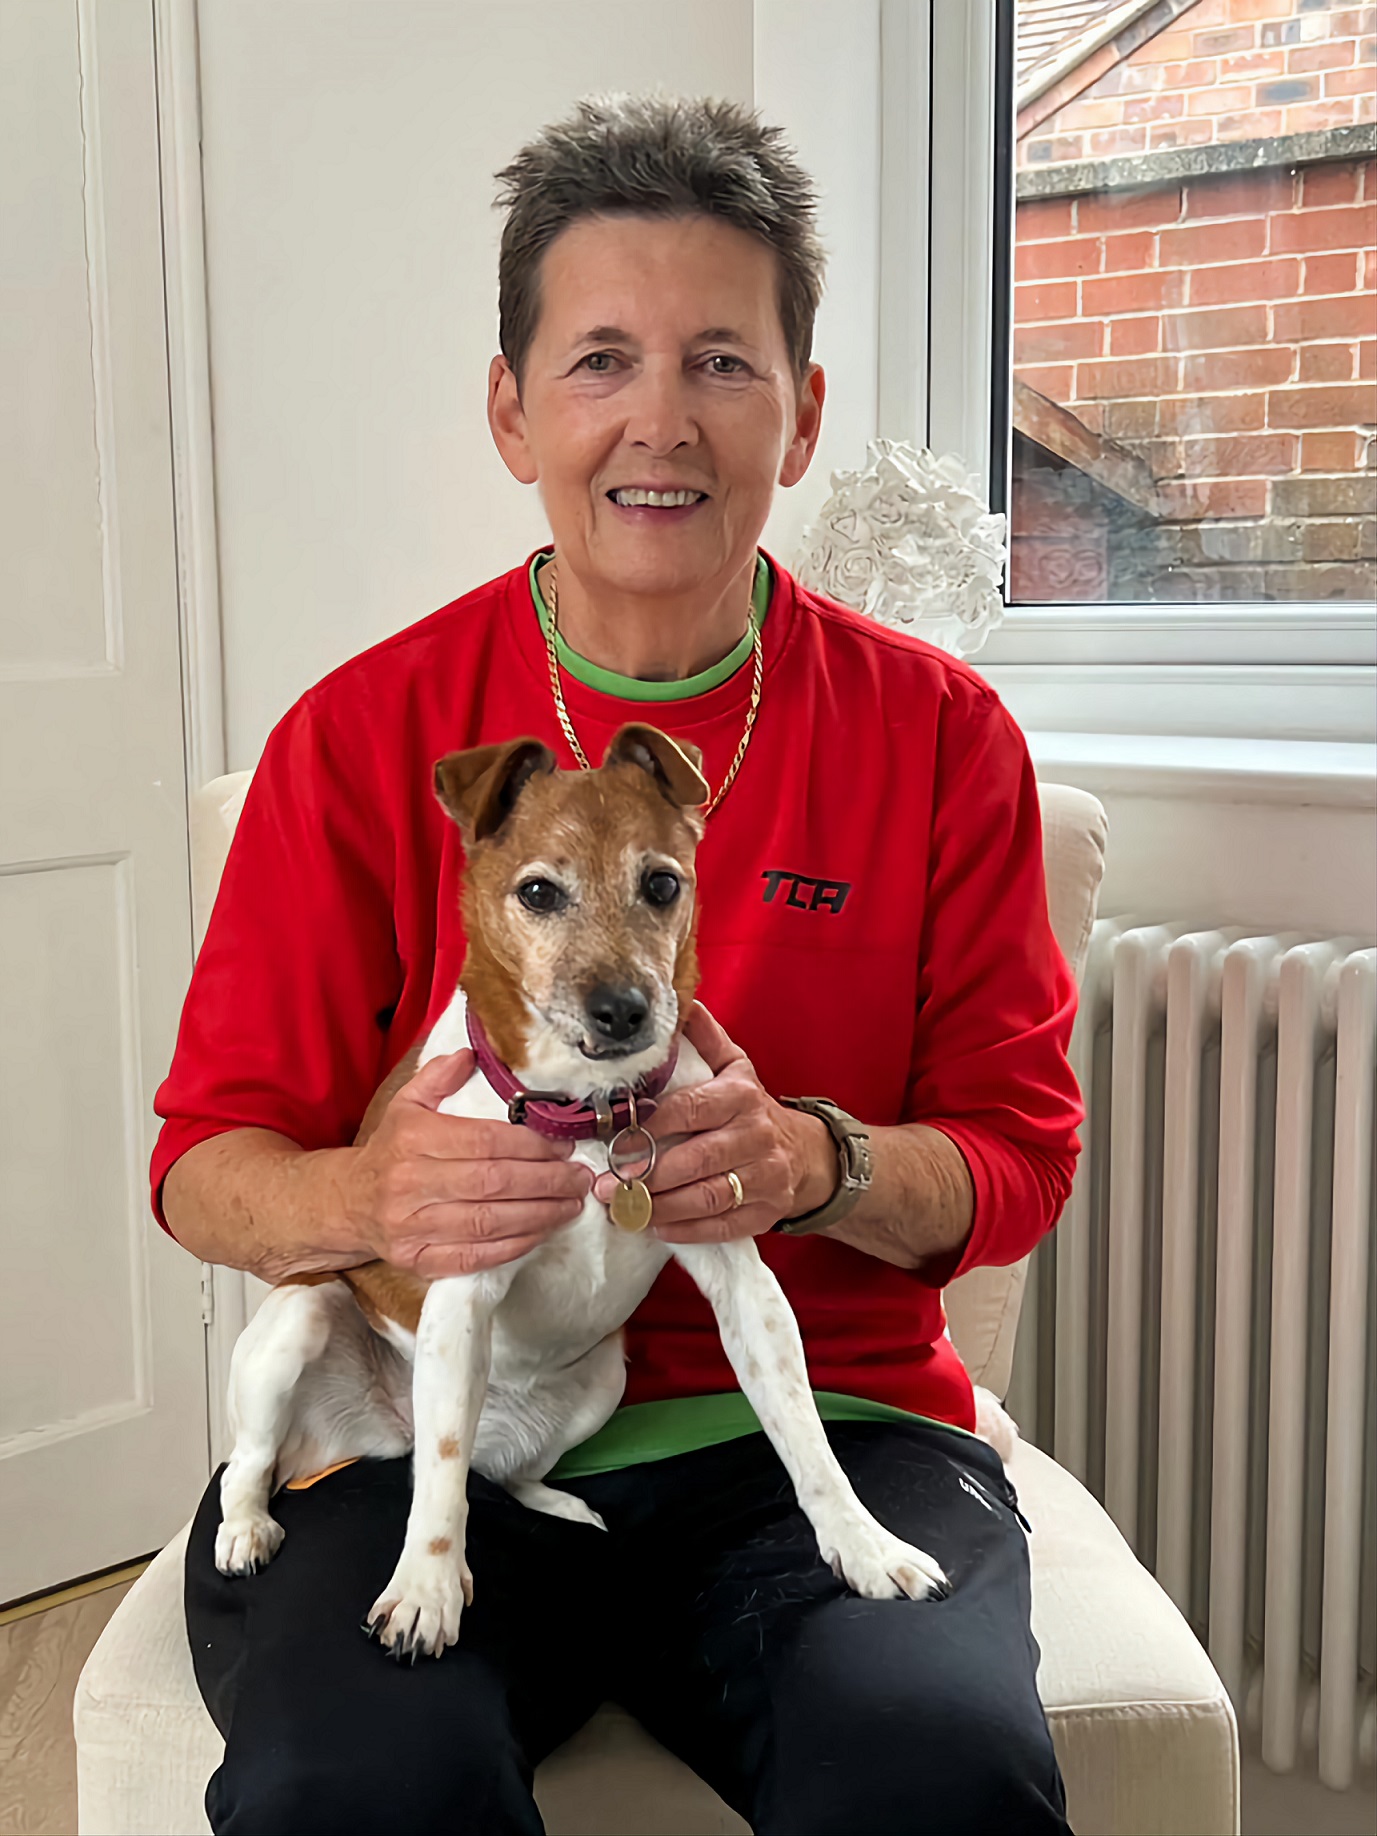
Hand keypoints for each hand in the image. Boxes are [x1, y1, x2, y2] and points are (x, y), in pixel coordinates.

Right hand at [344, 1050, 592, 1276]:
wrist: (348, 1203)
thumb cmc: (390, 1151)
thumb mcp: (406, 1105)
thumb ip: (438, 1077)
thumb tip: (471, 1055)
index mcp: (412, 1138)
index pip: (484, 1141)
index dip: (531, 1145)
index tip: (563, 1146)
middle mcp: (410, 1183)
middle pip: (493, 1183)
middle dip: (546, 1181)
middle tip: (580, 1178)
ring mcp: (412, 1226)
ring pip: (490, 1222)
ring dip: (540, 1215)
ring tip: (571, 1204)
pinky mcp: (418, 1260)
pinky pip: (476, 1256)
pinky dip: (515, 1245)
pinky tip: (542, 1231)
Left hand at [593, 1005, 837, 1242]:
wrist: (806, 1155)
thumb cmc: (752, 1109)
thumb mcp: (734, 1067)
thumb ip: (705, 1038)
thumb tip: (681, 1002)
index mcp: (741, 1097)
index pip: (691, 1109)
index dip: (651, 1126)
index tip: (615, 1140)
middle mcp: (756, 1136)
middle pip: (696, 1159)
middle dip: (646, 1174)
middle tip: (606, 1185)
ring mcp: (765, 1177)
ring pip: (707, 1196)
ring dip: (659, 1206)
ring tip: (622, 1208)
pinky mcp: (766, 1211)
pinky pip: (722, 1225)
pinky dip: (685, 1230)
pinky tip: (655, 1226)